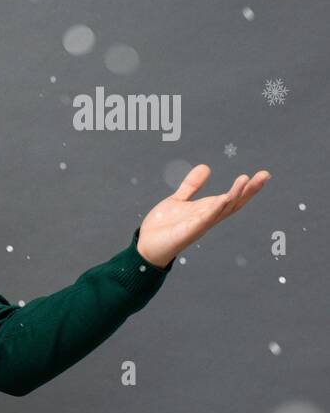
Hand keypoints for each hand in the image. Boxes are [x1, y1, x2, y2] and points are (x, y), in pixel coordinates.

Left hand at [136, 165, 270, 268]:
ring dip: (235, 195)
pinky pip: (205, 218)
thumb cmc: (164, 226)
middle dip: (250, 190)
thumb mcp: (179, 199)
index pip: (232, 197)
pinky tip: (224, 198)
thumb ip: (192, 185)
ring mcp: (200, 224)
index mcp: (207, 209)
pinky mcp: (189, 230)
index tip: (263, 174)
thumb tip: (206, 167)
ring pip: (223, 209)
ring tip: (245, 179)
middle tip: (265, 175)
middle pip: (234, 202)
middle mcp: (208, 217)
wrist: (146, 244)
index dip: (248, 187)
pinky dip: (215, 208)